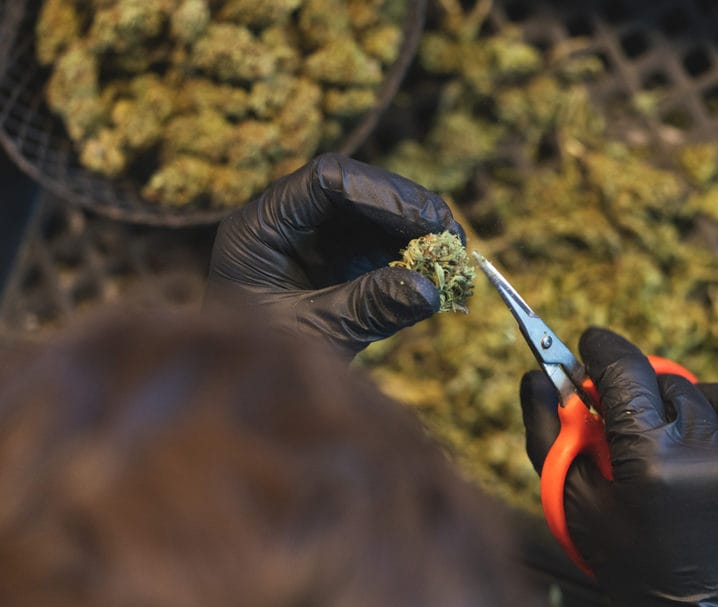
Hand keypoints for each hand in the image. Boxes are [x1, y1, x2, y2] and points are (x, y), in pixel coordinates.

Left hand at [206, 155, 465, 358]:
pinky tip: (437, 267)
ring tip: (452, 251)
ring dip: (414, 229)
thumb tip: (430, 291)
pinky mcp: (338, 262)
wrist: (249, 397)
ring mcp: (314, 240)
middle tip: (449, 232)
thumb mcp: (316, 335)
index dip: (379, 193)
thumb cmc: (263, 365)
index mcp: (261, 228)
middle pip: (354, 190)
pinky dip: (409, 253)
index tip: (424, 221)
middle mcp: (287, 223)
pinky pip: (379, 243)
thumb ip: (368, 308)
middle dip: (404, 209)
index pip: (324, 181)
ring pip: (372, 214)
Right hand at [520, 328, 717, 605]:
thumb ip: (549, 436)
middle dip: (653, 403)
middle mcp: (717, 455)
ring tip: (694, 464)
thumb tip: (534, 375)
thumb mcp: (581, 510)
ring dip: (703, 420)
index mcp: (654, 463)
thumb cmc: (641, 568)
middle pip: (674, 385)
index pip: (625, 369)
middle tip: (646, 434)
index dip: (604, 350)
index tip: (594, 345)